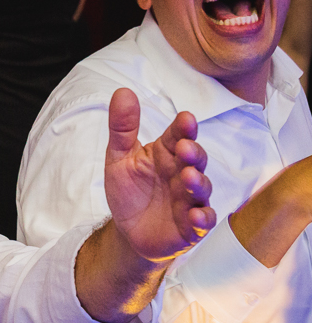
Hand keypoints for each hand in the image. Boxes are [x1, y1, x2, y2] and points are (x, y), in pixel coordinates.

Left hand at [103, 88, 214, 261]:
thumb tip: (123, 92)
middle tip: (184, 147)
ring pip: (201, 188)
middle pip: (195, 159)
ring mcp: (190, 199)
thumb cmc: (130, 191)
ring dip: (197, 183)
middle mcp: (183, 173)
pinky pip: (203, 221)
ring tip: (188, 176)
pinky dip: (201, 218)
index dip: (183, 128)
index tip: (185, 119)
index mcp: (166, 154)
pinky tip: (195, 215)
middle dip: (193, 153)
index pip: (178, 136)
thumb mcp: (119, 158)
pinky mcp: (191, 226)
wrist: (130, 230)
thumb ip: (122, 128)